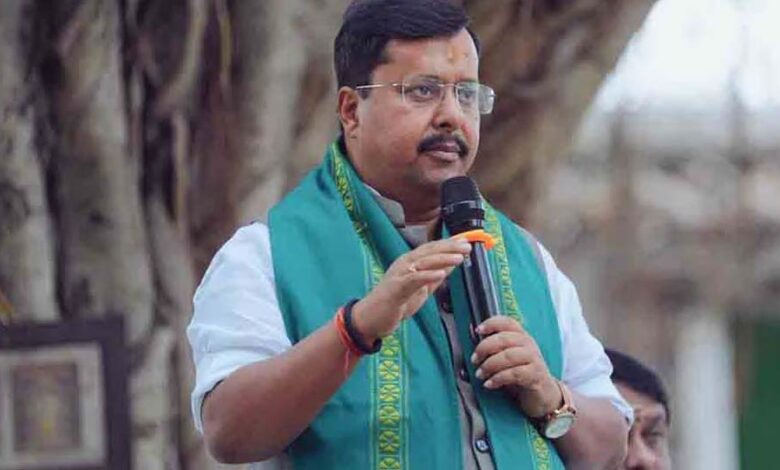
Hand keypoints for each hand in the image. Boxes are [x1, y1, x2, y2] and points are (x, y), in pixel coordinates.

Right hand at [352, 237, 471, 341]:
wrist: (371, 318)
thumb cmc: (395, 303)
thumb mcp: (421, 288)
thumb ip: (435, 276)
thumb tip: (452, 265)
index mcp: (410, 262)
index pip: (432, 249)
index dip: (450, 244)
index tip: (466, 241)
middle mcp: (404, 263)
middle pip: (429, 251)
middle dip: (449, 247)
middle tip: (467, 246)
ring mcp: (399, 274)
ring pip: (423, 262)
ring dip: (442, 258)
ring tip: (459, 258)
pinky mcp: (396, 287)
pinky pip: (414, 279)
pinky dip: (428, 275)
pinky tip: (441, 274)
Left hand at [471, 316, 561, 417]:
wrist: (542, 396)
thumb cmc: (519, 375)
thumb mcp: (503, 361)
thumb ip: (489, 351)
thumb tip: (469, 338)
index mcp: (520, 336)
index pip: (507, 322)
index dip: (491, 323)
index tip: (477, 331)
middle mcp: (528, 344)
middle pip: (504, 339)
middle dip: (485, 348)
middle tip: (474, 360)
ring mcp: (534, 359)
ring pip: (509, 356)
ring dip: (490, 365)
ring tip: (480, 374)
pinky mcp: (536, 375)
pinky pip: (515, 373)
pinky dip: (499, 378)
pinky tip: (489, 384)